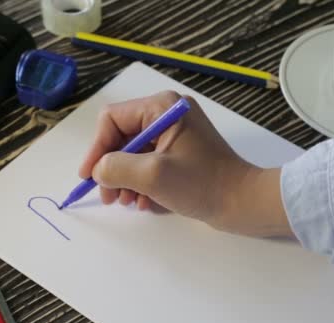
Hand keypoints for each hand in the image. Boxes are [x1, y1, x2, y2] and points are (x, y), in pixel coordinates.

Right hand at [79, 91, 293, 237]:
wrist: (243, 203)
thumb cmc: (202, 184)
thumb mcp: (152, 175)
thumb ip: (116, 168)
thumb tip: (98, 170)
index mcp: (163, 108)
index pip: (113, 119)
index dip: (97, 148)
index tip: (89, 177)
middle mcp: (168, 114)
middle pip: (122, 137)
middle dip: (112, 169)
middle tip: (109, 198)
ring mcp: (176, 134)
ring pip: (134, 153)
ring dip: (126, 180)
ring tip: (129, 203)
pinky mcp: (181, 153)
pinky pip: (150, 163)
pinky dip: (143, 183)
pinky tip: (146, 203)